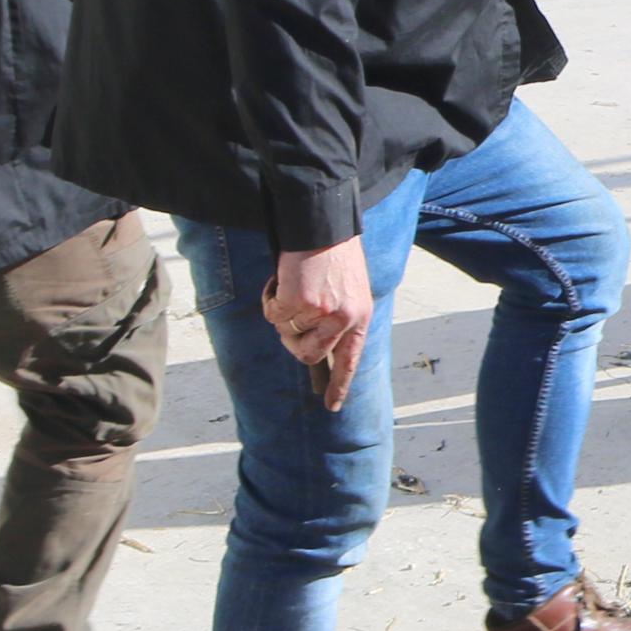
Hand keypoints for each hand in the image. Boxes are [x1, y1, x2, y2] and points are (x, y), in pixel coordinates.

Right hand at [267, 239, 376, 411]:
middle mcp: (343, 320)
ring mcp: (320, 313)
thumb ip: (339, 316)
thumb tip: (315, 342)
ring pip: (286, 332)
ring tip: (291, 286)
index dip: (339, 385)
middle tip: (288, 319)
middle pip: (308, 354)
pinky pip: (272, 313)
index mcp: (360, 316)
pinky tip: (281, 279)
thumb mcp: (350, 288)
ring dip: (281, 313)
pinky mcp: (297, 302)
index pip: (351, 360)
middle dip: (293, 342)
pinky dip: (270, 296)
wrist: (324, 225)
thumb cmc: (335, 253)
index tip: (332, 406)